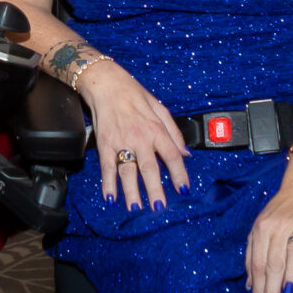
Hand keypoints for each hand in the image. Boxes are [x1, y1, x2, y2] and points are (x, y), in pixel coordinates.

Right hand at [77, 57, 188, 208]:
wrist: (107, 83)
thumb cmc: (134, 95)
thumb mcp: (160, 108)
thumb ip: (174, 132)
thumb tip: (187, 153)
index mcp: (156, 129)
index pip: (172, 155)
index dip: (179, 174)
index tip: (184, 190)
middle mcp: (140, 137)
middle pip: (150, 168)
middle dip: (155, 189)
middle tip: (159, 207)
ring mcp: (121, 141)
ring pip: (127, 171)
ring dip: (131, 192)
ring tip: (136, 208)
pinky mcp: (105, 143)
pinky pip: (107, 167)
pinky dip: (108, 183)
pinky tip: (110, 197)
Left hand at [245, 170, 292, 292]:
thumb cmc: (282, 213)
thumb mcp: (262, 230)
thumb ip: (255, 255)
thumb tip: (249, 285)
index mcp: (260, 231)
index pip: (257, 265)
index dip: (257, 288)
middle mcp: (276, 228)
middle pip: (272, 263)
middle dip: (269, 290)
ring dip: (291, 273)